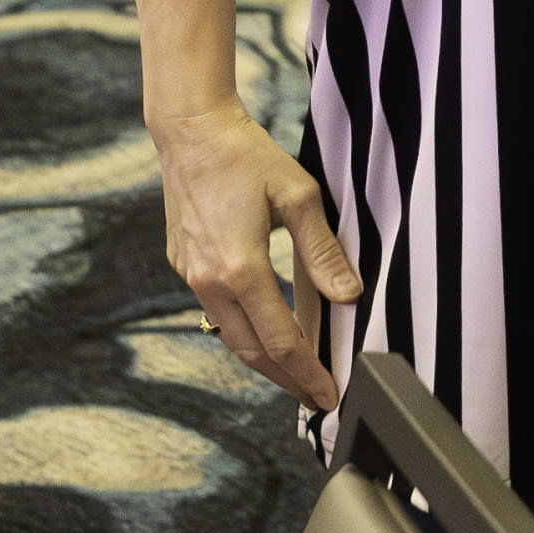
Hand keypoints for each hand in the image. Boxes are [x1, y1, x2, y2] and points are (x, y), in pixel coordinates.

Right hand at [152, 96, 361, 408]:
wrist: (191, 134)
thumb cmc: (248, 157)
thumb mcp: (298, 196)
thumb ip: (323, 250)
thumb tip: (348, 296)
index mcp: (241, 269)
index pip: (281, 340)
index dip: (307, 372)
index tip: (328, 394)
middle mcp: (211, 282)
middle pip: (252, 352)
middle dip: (287, 380)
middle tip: (316, 398)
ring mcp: (192, 277)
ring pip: (231, 337)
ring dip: (264, 361)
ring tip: (296, 374)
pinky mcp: (184, 267)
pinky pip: (217, 314)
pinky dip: (244, 332)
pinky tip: (266, 331)